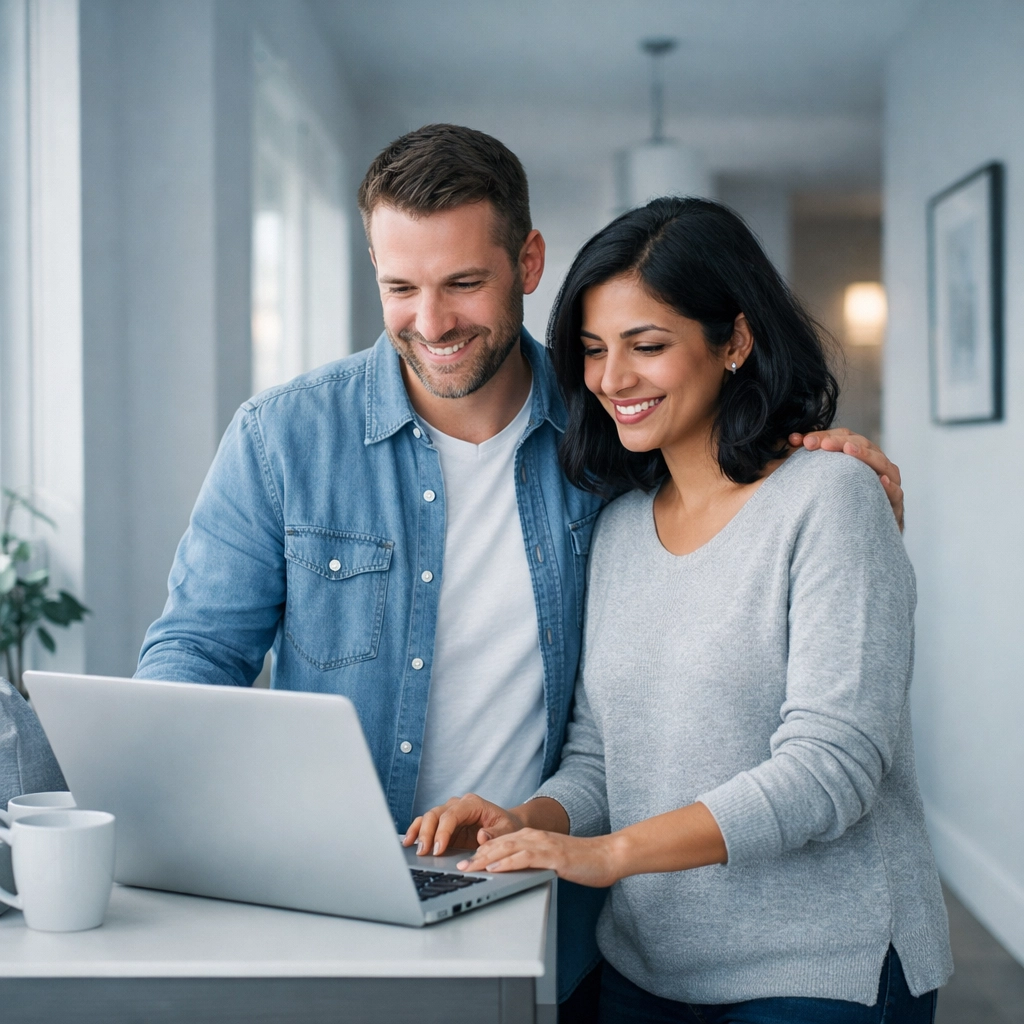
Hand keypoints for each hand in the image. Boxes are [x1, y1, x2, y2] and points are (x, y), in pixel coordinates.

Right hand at [403, 794, 523, 856]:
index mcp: (473, 803)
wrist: (508, 824)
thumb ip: (496, 834)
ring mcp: (449, 813)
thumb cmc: (508, 826)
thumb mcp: (508, 830)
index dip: (443, 831)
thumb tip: (481, 836)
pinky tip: (409, 841)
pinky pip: (426, 823)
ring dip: (419, 831)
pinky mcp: (444, 824)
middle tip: (424, 852)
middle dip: (428, 832)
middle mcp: (458, 805)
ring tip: (413, 847)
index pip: (452, 814)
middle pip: (436, 814)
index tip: (438, 848)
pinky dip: (417, 830)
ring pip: (428, 817)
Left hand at [455, 828, 622, 888]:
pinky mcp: (552, 855)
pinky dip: (507, 863)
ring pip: (507, 848)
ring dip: (485, 858)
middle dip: (476, 855)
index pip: (499, 843)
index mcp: (532, 837)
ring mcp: (543, 844)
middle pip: (498, 844)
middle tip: (458, 866)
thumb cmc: (580, 861)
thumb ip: (531, 861)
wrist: (606, 856)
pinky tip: (495, 869)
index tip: (464, 862)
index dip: (480, 851)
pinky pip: (525, 858)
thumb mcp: (550, 859)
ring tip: (469, 867)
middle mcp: (534, 836)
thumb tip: (512, 872)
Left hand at [790, 427, 903, 531]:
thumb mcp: (817, 481)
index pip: (842, 437)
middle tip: (820, 444)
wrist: (854, 539)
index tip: (797, 440)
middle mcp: (874, 466)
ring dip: (865, 455)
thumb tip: (790, 439)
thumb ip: (806, 461)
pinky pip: (896, 495)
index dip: (822, 435)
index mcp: (856, 457)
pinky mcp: (894, 506)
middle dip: (839, 442)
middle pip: (861, 445)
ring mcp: (888, 484)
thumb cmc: (833, 503)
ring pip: (881, 464)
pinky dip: (891, 487)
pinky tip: (881, 481)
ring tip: (848, 449)